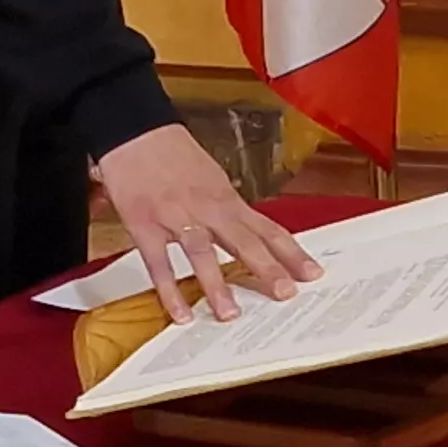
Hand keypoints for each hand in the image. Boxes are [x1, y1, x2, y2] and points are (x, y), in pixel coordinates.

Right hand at [93, 125, 319, 323]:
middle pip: (243, 240)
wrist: (134, 132)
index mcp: (226, 198)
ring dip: (217, 284)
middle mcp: (206, 208)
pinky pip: (159, 263)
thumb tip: (251, 235)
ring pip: (201, 252)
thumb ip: (228, 208)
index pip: (266, 228)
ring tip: (230, 314)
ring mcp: (175, 217)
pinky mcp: (144, 225)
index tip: (312, 273)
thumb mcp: (211, 177)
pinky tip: (180, 313)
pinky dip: (169, 290)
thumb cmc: (173, 154)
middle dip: (267, 268)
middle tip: (286, 295)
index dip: (291, 252)